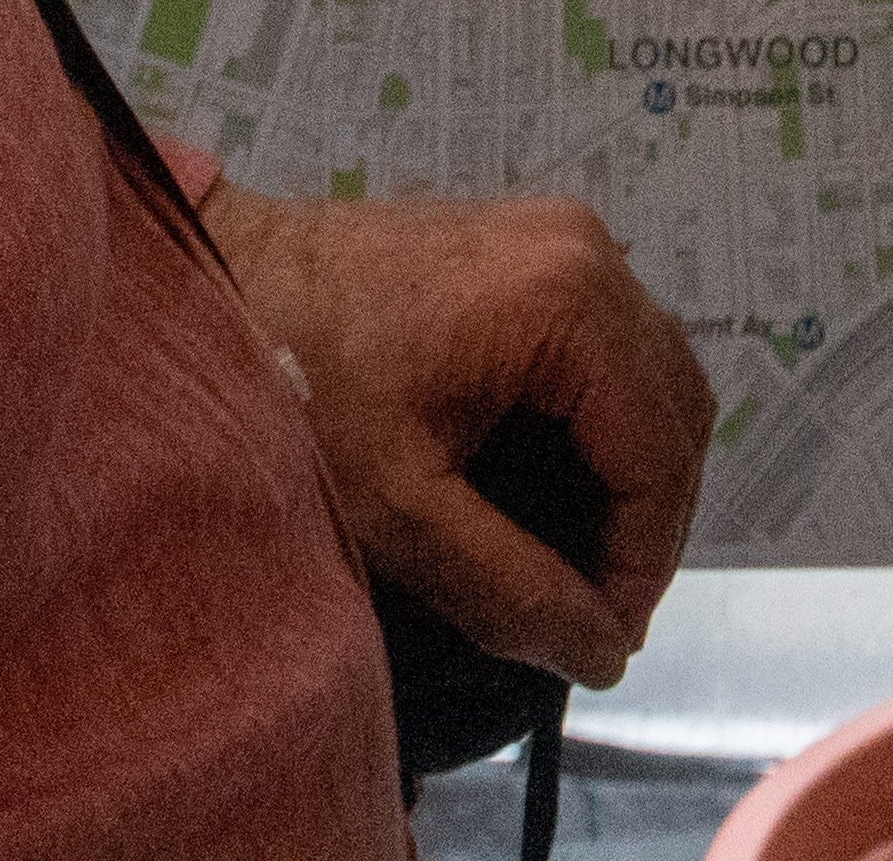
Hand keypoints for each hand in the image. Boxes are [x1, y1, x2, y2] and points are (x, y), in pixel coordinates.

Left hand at [202, 180, 711, 687]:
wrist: (218, 275)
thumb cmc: (298, 381)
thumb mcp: (401, 510)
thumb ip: (511, 590)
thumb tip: (602, 654)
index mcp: (570, 303)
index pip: (659, 455)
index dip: (644, 563)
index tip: (602, 643)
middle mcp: (588, 252)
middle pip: (674, 410)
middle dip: (647, 523)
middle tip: (594, 613)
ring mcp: (565, 239)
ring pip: (653, 377)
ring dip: (633, 474)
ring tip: (577, 562)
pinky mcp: (536, 246)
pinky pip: (612, 347)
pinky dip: (604, 425)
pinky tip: (555, 487)